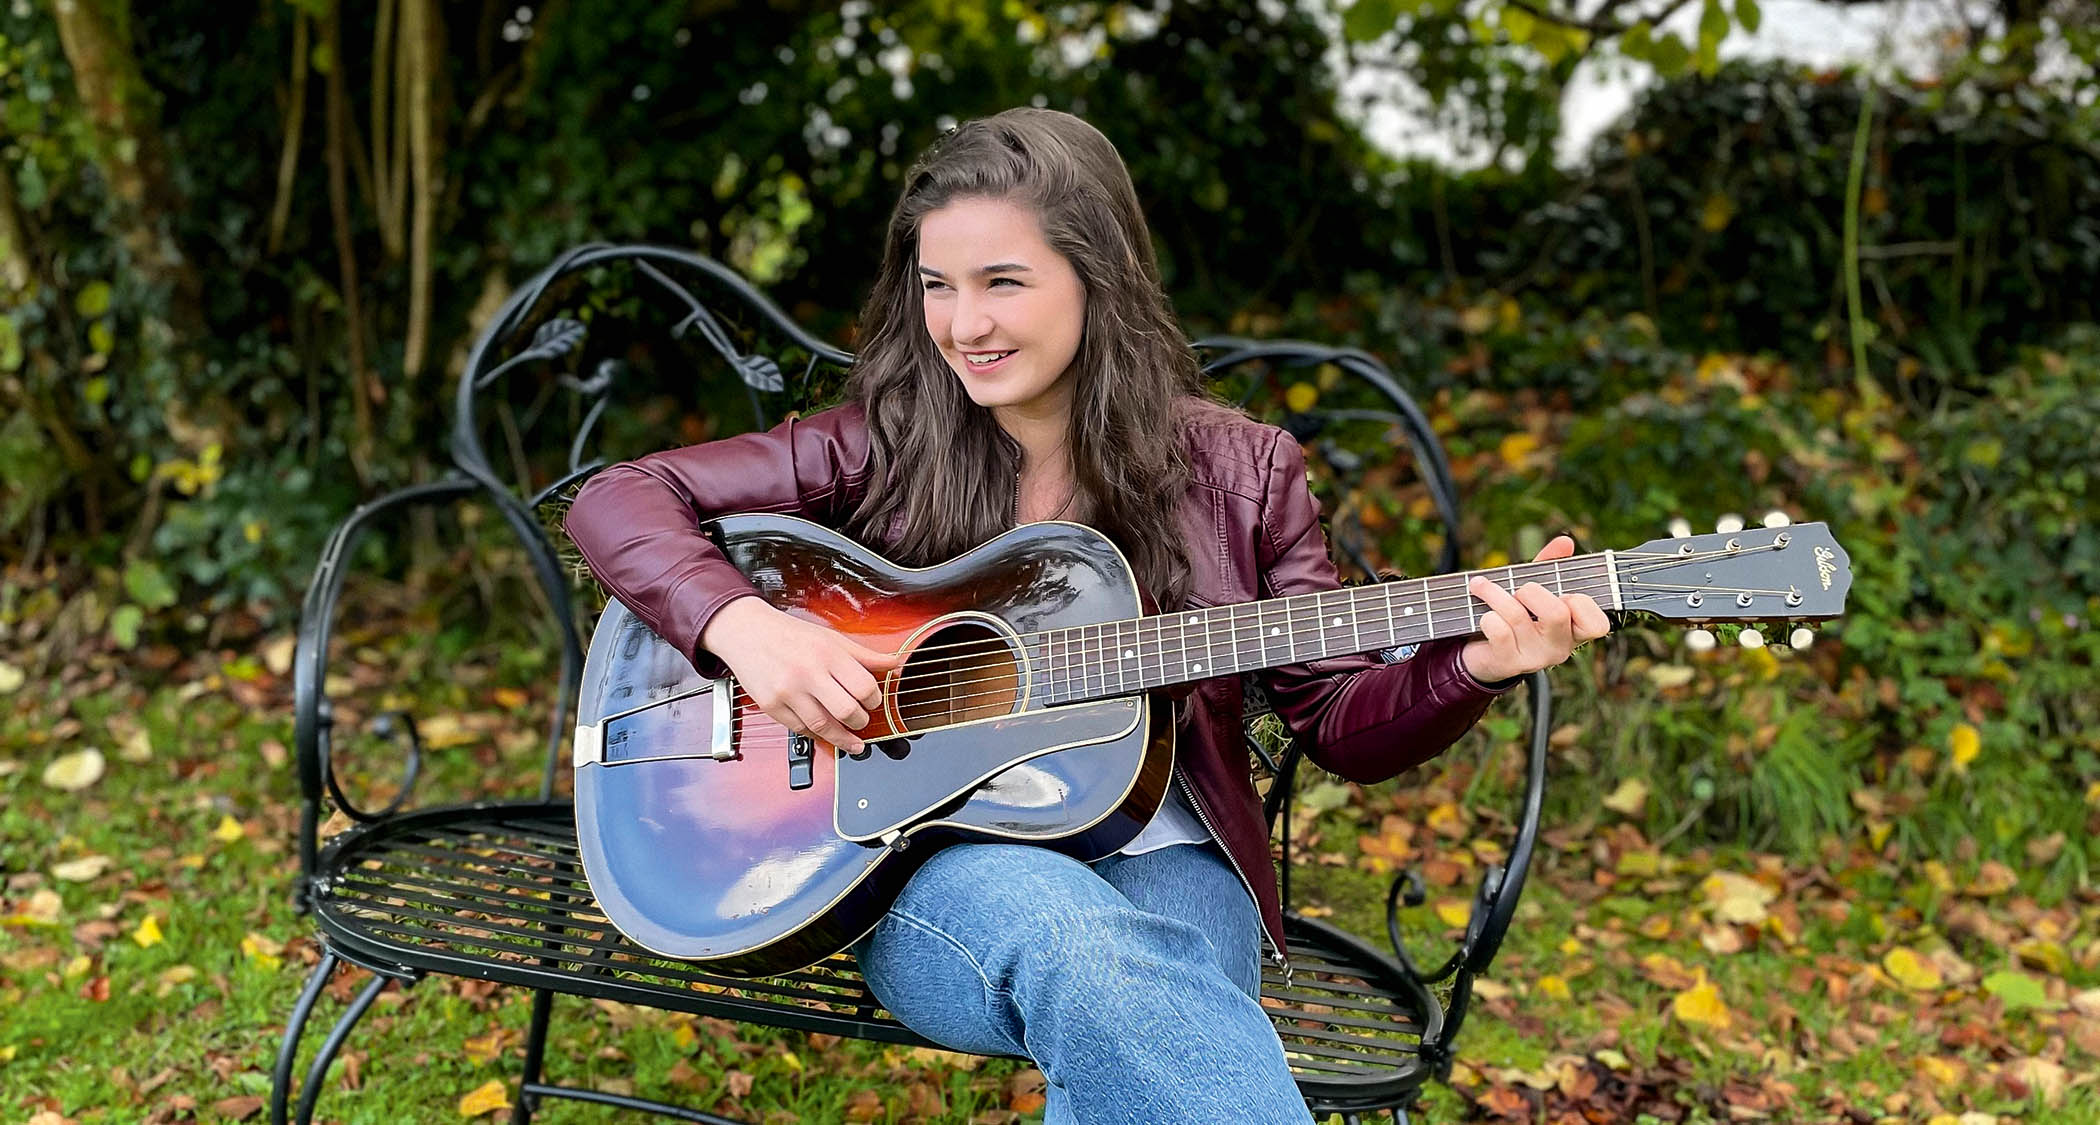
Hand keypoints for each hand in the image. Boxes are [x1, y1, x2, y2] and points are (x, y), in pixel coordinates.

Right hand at [700, 596, 902, 751]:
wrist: (746, 632)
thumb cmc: (790, 634)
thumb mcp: (831, 638)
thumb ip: (864, 655)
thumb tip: (894, 663)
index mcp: (827, 653)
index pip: (863, 686)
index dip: (874, 699)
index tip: (873, 701)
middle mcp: (808, 673)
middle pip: (847, 710)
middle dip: (860, 721)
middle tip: (863, 720)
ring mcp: (788, 692)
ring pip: (823, 726)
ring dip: (842, 738)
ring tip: (853, 741)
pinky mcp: (771, 706)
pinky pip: (800, 729)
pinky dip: (817, 735)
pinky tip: (826, 734)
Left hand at [1459, 535, 1612, 684]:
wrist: (1482, 653)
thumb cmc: (1516, 617)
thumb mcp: (1534, 591)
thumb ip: (1550, 566)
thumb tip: (1565, 541)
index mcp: (1574, 631)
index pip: (1597, 624)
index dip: (1580, 603)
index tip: (1561, 593)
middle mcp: (1559, 648)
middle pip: (1556, 614)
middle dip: (1531, 591)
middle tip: (1519, 590)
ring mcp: (1534, 658)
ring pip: (1517, 616)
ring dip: (1495, 594)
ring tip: (1482, 586)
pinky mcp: (1508, 663)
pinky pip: (1498, 630)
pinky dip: (1487, 615)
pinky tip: (1484, 615)